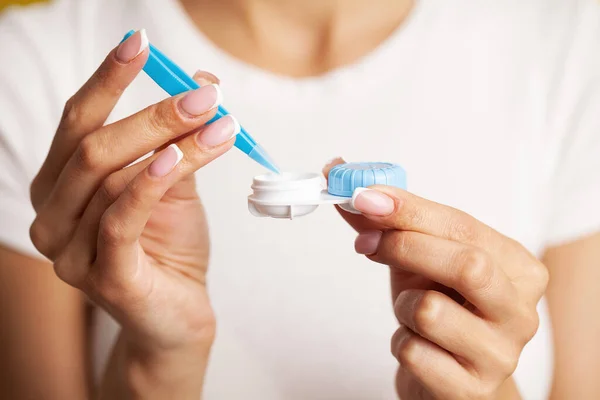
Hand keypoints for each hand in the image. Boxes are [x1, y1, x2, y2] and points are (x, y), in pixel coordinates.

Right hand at [28, 30, 235, 393]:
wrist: (178, 311)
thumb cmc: (169, 245)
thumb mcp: (173, 184)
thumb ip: (178, 140)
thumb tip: (202, 83)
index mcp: (61, 184)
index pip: (77, 119)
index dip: (107, 78)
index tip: (140, 43)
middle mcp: (53, 213)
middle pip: (92, 144)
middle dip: (151, 112)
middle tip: (205, 96)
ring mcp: (69, 249)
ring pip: (110, 176)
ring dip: (169, 142)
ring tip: (217, 122)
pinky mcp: (102, 277)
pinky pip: (121, 219)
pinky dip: (150, 183)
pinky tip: (178, 158)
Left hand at [324, 161, 548, 398]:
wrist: (450, 375)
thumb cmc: (441, 308)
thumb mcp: (419, 259)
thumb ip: (387, 218)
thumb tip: (340, 172)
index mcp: (518, 267)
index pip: (465, 227)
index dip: (410, 210)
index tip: (364, 196)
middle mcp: (521, 311)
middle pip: (466, 265)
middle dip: (404, 247)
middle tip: (367, 245)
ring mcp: (501, 355)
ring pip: (430, 311)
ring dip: (402, 307)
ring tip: (412, 313)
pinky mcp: (471, 390)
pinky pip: (414, 352)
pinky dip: (401, 342)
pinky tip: (417, 346)